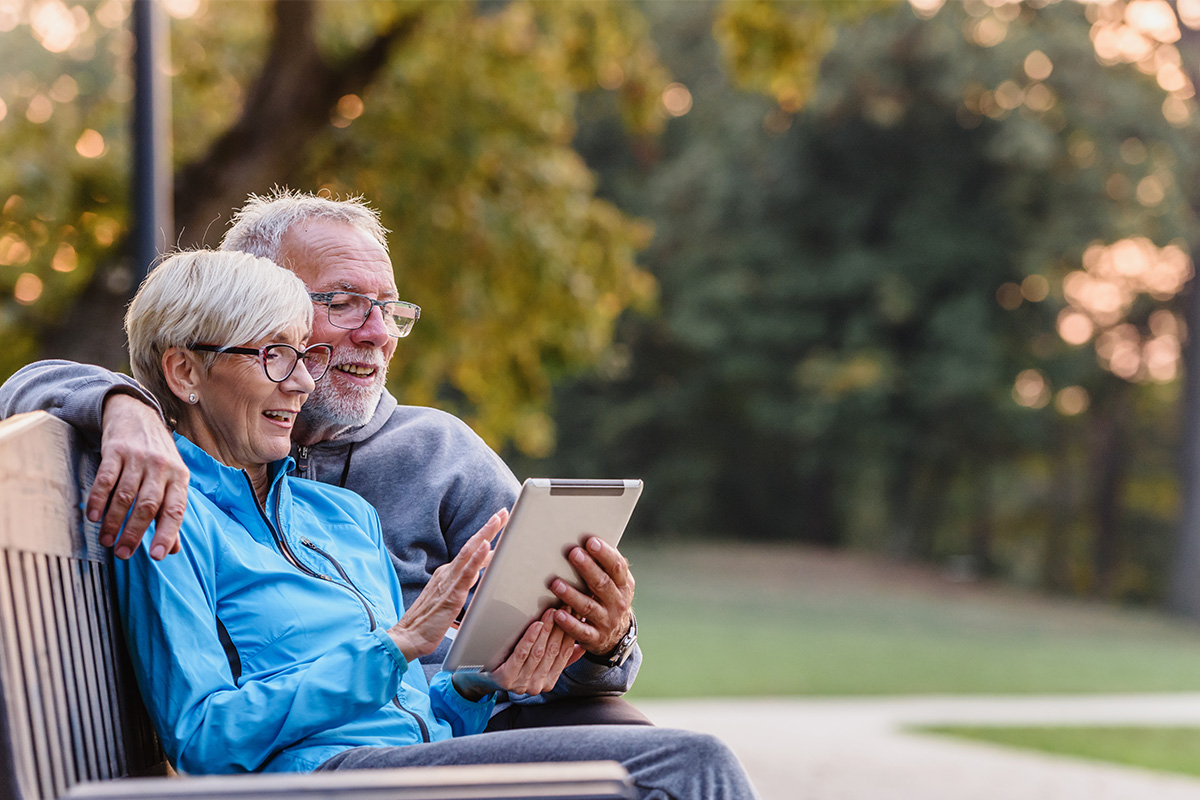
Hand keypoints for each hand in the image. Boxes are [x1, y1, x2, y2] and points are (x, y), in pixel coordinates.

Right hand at [91, 394, 188, 560]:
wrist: (138, 414)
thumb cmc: (158, 455)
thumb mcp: (172, 479)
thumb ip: (171, 513)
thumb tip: (172, 548)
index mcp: (180, 477)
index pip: (175, 510)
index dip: (167, 533)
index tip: (157, 555)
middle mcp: (162, 467)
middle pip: (149, 505)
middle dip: (135, 533)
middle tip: (123, 553)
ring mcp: (139, 458)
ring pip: (126, 495)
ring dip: (114, 521)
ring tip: (107, 540)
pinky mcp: (117, 450)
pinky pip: (107, 478)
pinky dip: (99, 499)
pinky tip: (93, 515)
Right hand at [388, 509, 506, 661]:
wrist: (408, 638)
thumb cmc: (428, 623)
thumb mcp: (449, 600)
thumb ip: (462, 588)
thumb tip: (478, 578)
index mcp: (447, 575)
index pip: (469, 552)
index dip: (484, 536)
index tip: (498, 522)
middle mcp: (447, 574)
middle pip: (470, 546)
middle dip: (488, 528)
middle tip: (503, 512)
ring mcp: (448, 582)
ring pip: (469, 553)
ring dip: (485, 535)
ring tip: (497, 520)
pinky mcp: (451, 595)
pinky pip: (466, 573)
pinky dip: (476, 558)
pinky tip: (486, 546)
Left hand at [452, 609, 579, 700]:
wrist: (477, 676)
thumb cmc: (509, 664)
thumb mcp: (536, 663)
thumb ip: (558, 658)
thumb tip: (580, 645)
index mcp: (548, 681)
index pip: (564, 653)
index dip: (571, 632)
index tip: (575, 614)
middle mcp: (538, 685)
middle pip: (553, 650)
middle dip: (560, 626)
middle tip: (565, 606)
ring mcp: (522, 683)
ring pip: (540, 651)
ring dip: (547, 629)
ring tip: (552, 611)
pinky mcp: (507, 678)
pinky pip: (522, 654)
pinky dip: (530, 638)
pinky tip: (535, 624)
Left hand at [550, 537, 634, 655]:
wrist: (616, 634)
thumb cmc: (608, 597)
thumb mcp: (615, 582)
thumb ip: (604, 564)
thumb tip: (587, 534)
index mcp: (624, 585)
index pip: (617, 567)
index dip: (605, 554)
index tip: (591, 541)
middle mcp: (618, 603)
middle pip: (602, 584)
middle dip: (587, 568)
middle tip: (572, 553)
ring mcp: (607, 621)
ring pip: (588, 607)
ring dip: (571, 595)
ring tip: (555, 583)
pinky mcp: (595, 638)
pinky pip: (581, 631)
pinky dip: (568, 623)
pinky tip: (556, 613)